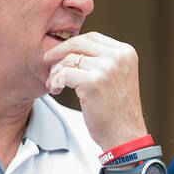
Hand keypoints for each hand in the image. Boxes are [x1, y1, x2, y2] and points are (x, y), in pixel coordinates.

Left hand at [42, 31, 146, 150]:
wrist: (125, 136)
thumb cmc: (117, 111)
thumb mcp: (118, 77)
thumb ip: (103, 59)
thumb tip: (73, 47)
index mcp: (126, 52)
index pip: (92, 37)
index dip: (72, 44)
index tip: (60, 53)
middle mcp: (118, 57)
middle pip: (79, 43)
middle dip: (59, 52)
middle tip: (47, 62)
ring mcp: (107, 69)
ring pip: (69, 60)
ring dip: (56, 72)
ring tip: (54, 84)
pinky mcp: (93, 83)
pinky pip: (64, 74)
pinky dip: (56, 81)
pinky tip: (56, 90)